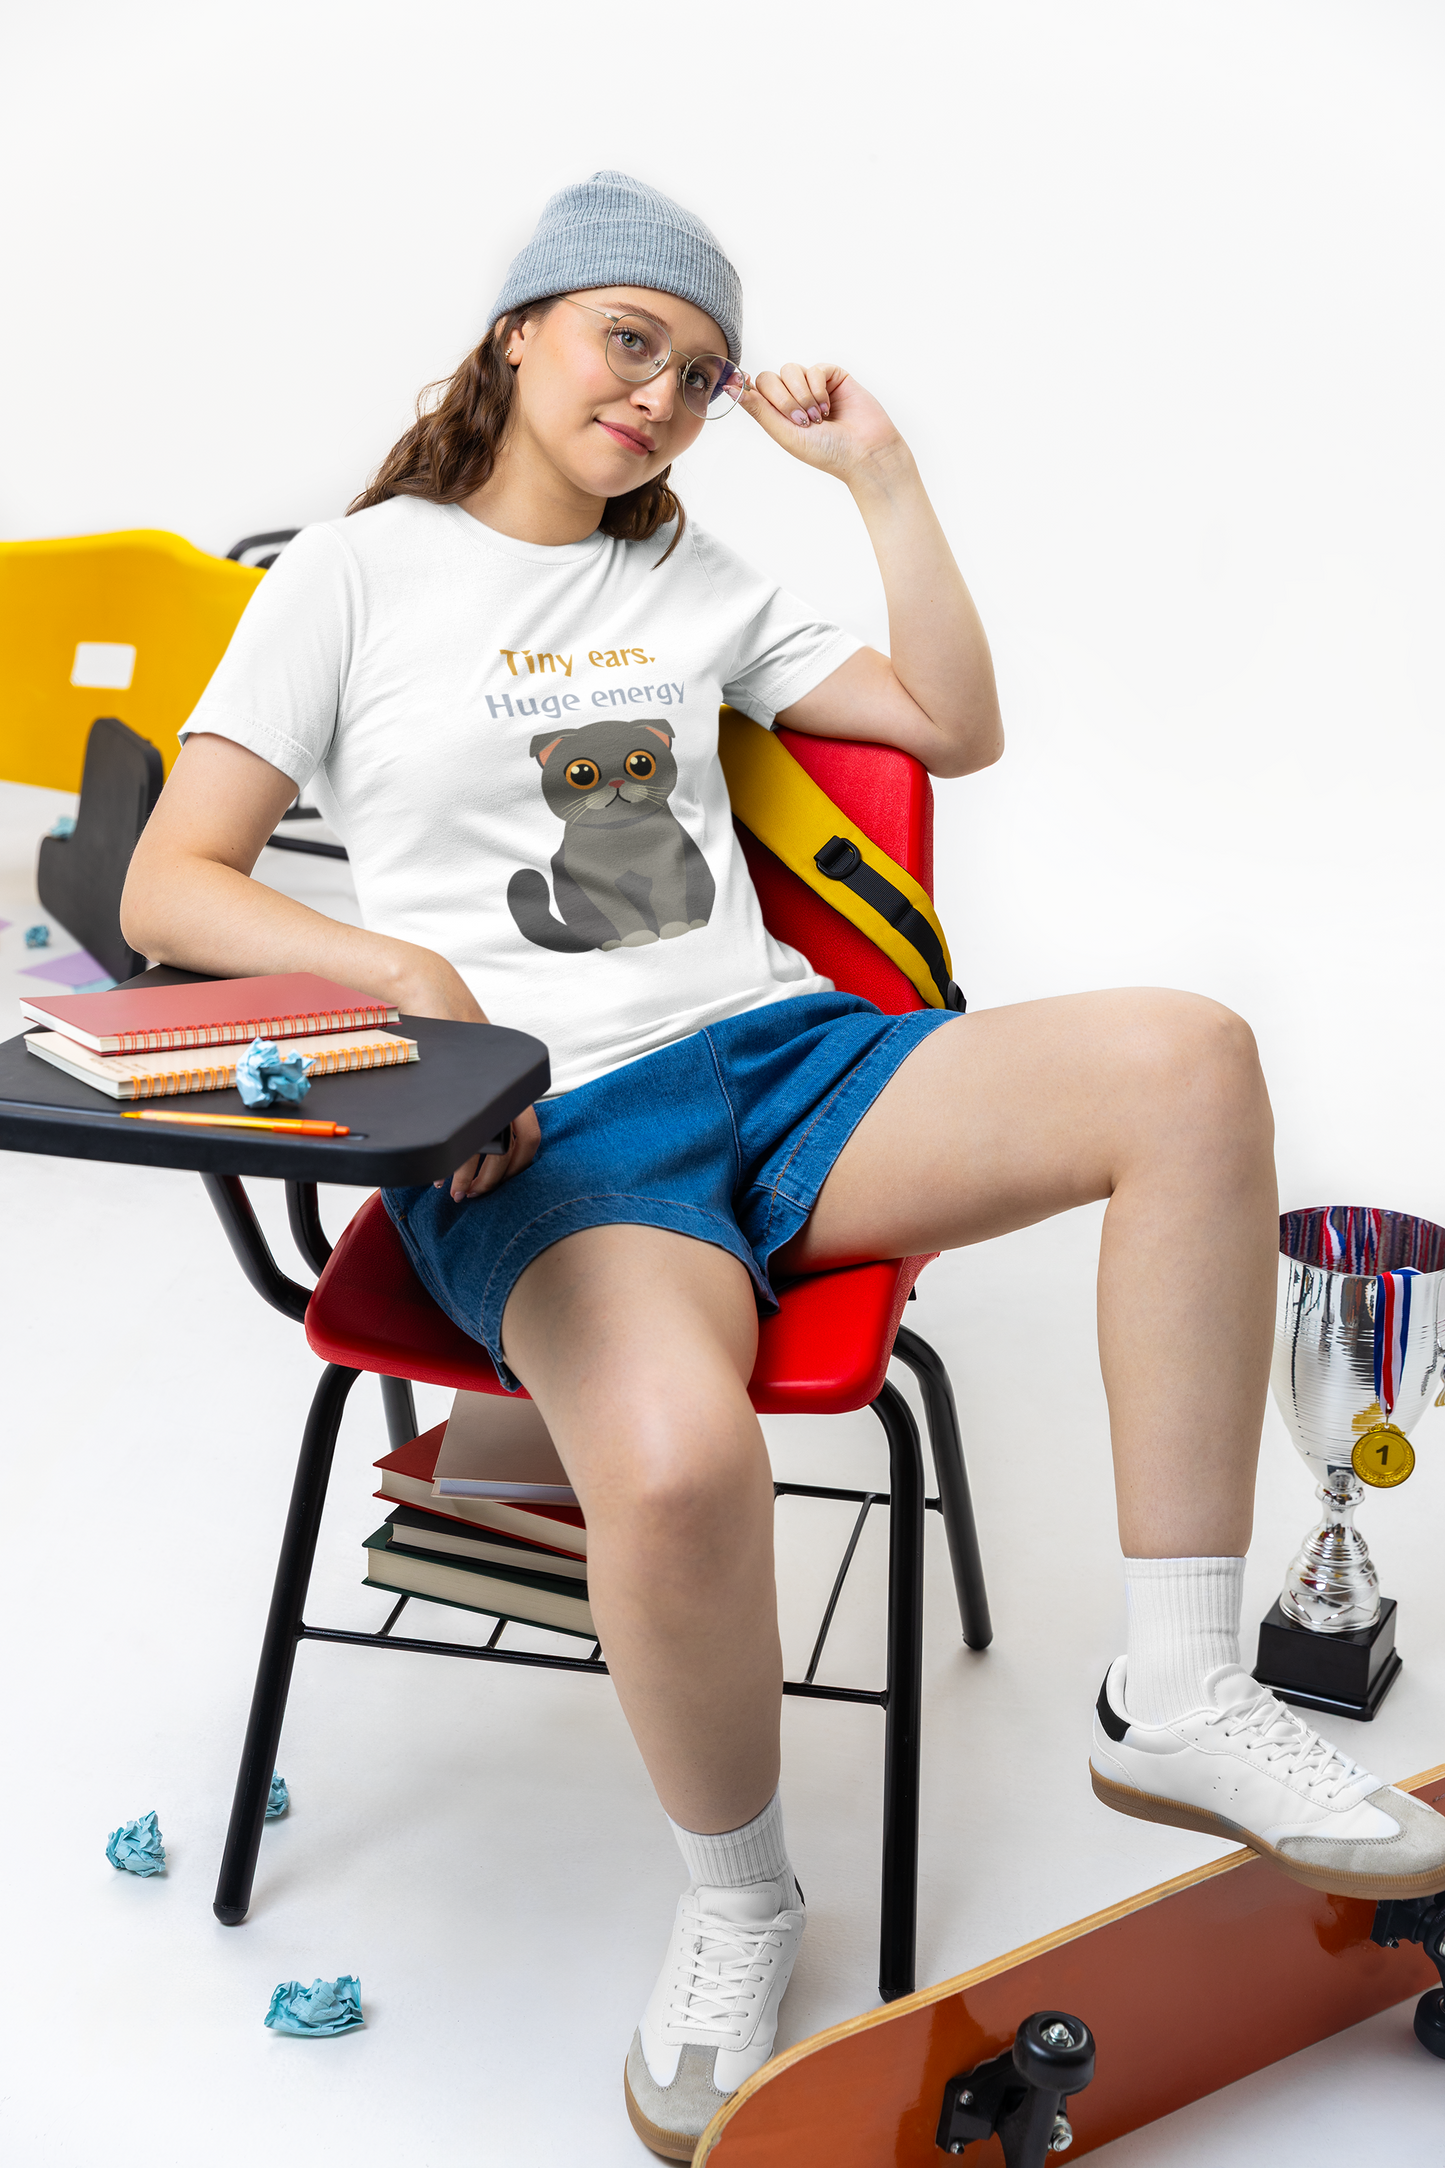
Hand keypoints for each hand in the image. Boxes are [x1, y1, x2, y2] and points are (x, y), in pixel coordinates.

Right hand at [396, 950, 542, 1200]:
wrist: (426, 990)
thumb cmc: (442, 1029)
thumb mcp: (464, 1068)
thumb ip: (474, 1097)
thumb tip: (469, 1139)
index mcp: (513, 1081)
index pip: (529, 1136)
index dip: (514, 1167)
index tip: (493, 1184)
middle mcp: (508, 1084)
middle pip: (515, 1149)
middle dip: (493, 1181)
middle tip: (473, 1196)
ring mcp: (488, 1085)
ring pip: (490, 1148)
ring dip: (471, 1177)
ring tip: (455, 1191)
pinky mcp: (464, 1084)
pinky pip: (464, 1137)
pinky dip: (454, 1163)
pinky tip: (444, 1174)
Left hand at [740, 365, 906, 483]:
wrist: (865, 452)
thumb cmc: (827, 452)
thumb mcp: (785, 434)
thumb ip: (760, 411)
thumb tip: (732, 389)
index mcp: (780, 415)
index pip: (756, 390)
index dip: (750, 388)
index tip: (741, 384)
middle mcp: (795, 398)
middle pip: (770, 378)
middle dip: (783, 400)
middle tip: (803, 421)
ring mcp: (814, 386)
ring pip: (791, 370)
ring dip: (802, 394)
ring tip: (818, 416)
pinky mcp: (833, 377)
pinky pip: (814, 368)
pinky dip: (818, 387)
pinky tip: (828, 405)